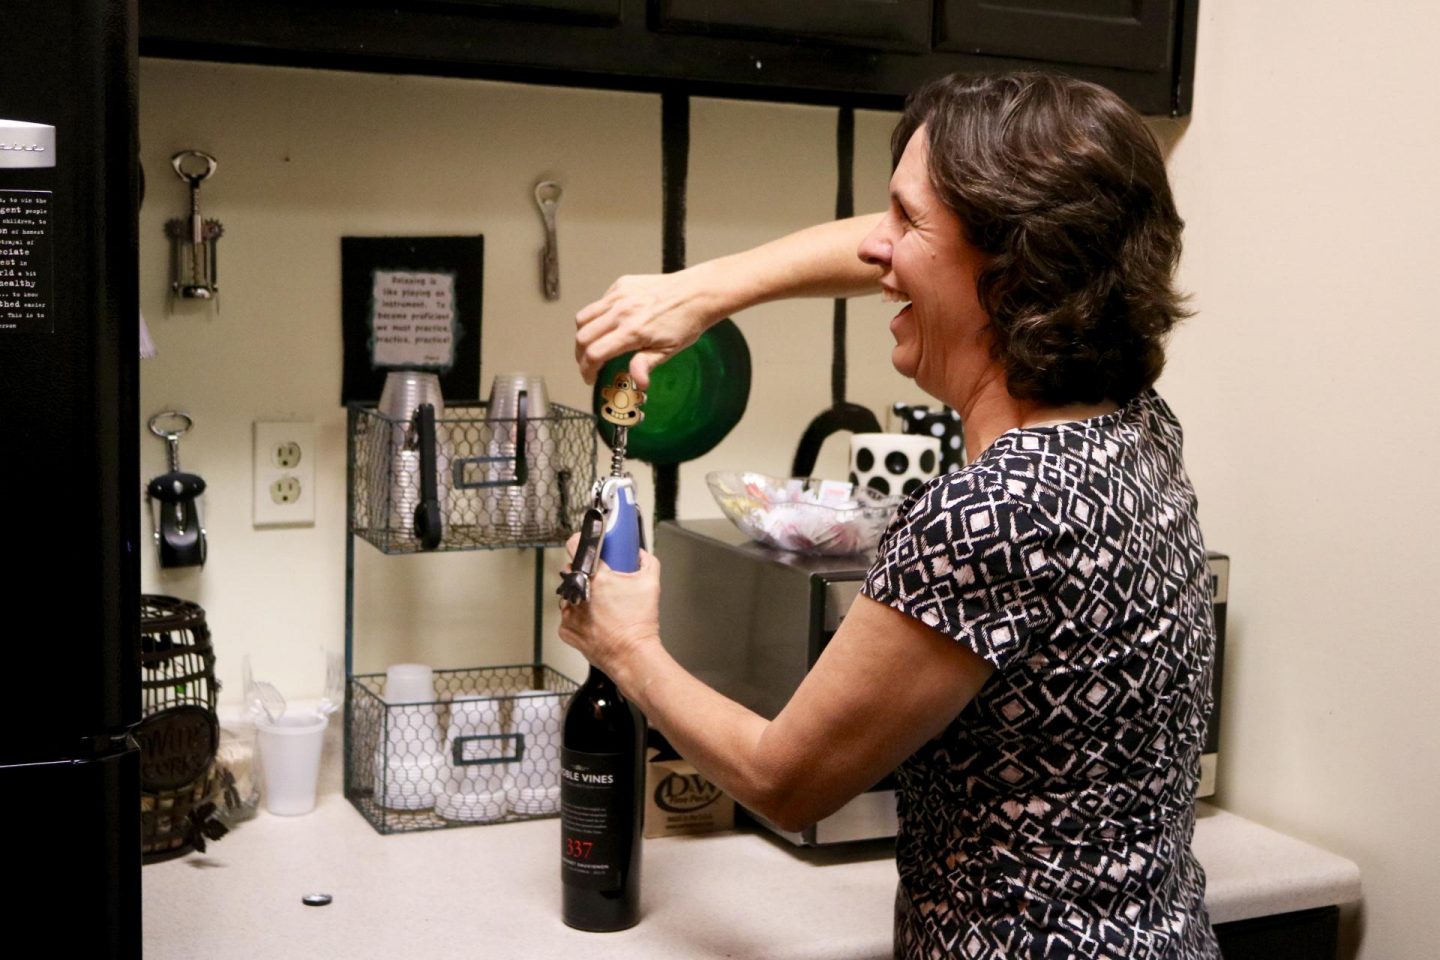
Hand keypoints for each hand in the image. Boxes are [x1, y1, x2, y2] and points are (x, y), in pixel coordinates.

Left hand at [558, 535, 662, 676]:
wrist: (632, 655)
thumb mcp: (651, 583)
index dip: (578, 542)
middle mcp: (577, 592)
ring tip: (599, 606)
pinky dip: (578, 618)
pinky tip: (594, 622)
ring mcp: (569, 612)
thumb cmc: (639, 622)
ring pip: (568, 595)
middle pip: (570, 571)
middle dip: (582, 573)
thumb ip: (647, 561)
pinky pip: (568, 617)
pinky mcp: (566, 630)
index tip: (581, 544)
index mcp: (595, 576)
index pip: (574, 546)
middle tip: (599, 581)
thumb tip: (640, 555)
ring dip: (579, 596)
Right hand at [574, 267, 722, 388]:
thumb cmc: (686, 321)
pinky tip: (610, 325)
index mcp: (633, 331)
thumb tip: (637, 383)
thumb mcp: (669, 350)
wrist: (697, 293)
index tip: (590, 377)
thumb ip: (646, 364)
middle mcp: (622, 311)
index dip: (587, 370)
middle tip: (589, 364)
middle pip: (583, 336)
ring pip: (583, 317)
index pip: (594, 353)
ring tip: (593, 345)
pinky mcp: (621, 285)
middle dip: (581, 355)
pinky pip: (598, 303)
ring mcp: (619, 295)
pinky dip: (597, 316)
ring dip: (584, 335)